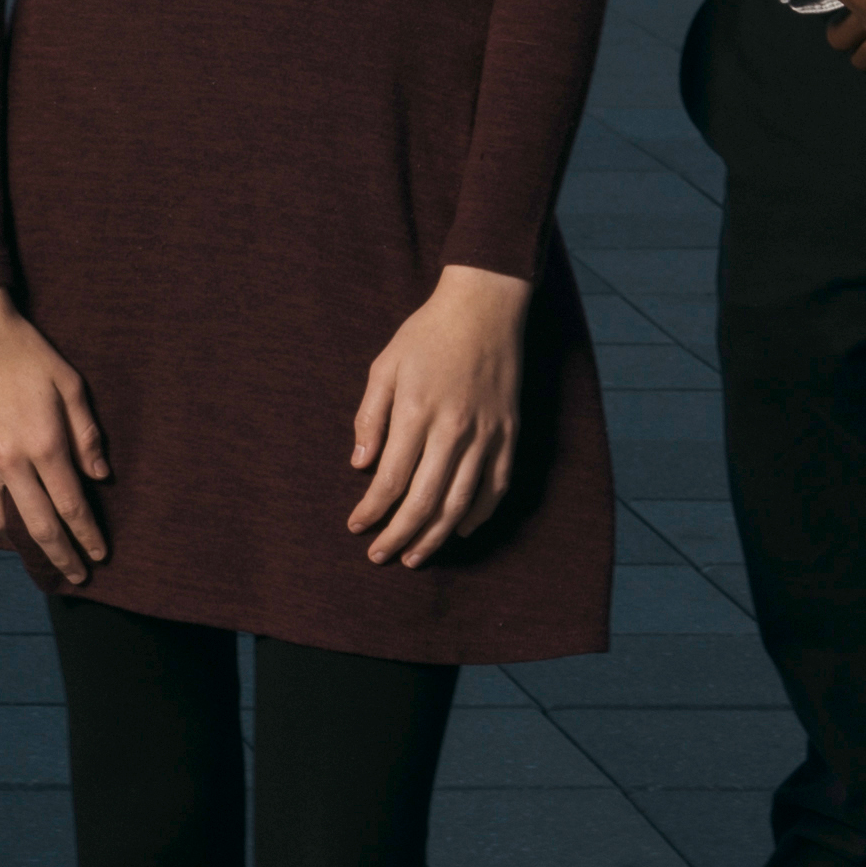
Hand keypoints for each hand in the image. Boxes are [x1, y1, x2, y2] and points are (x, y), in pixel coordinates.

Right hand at [0, 287, 104, 581]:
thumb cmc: (26, 353)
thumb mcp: (70, 385)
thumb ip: (86, 434)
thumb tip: (99, 476)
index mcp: (45, 445)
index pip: (73, 509)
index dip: (88, 539)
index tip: (99, 559)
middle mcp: (9, 461)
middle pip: (39, 528)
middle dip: (63, 558)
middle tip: (76, 576)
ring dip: (18, 533)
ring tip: (31, 531)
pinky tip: (0, 487)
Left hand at [348, 264, 532, 567]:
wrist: (484, 309)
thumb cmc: (426, 335)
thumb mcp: (384, 367)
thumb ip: (370, 417)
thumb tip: (360, 465)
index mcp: (417, 412)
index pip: (391, 479)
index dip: (372, 510)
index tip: (356, 527)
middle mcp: (454, 429)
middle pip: (424, 501)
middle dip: (399, 535)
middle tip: (379, 557)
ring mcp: (487, 435)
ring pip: (460, 502)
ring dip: (436, 536)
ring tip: (415, 557)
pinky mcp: (509, 434)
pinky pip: (496, 486)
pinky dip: (479, 514)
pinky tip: (460, 530)